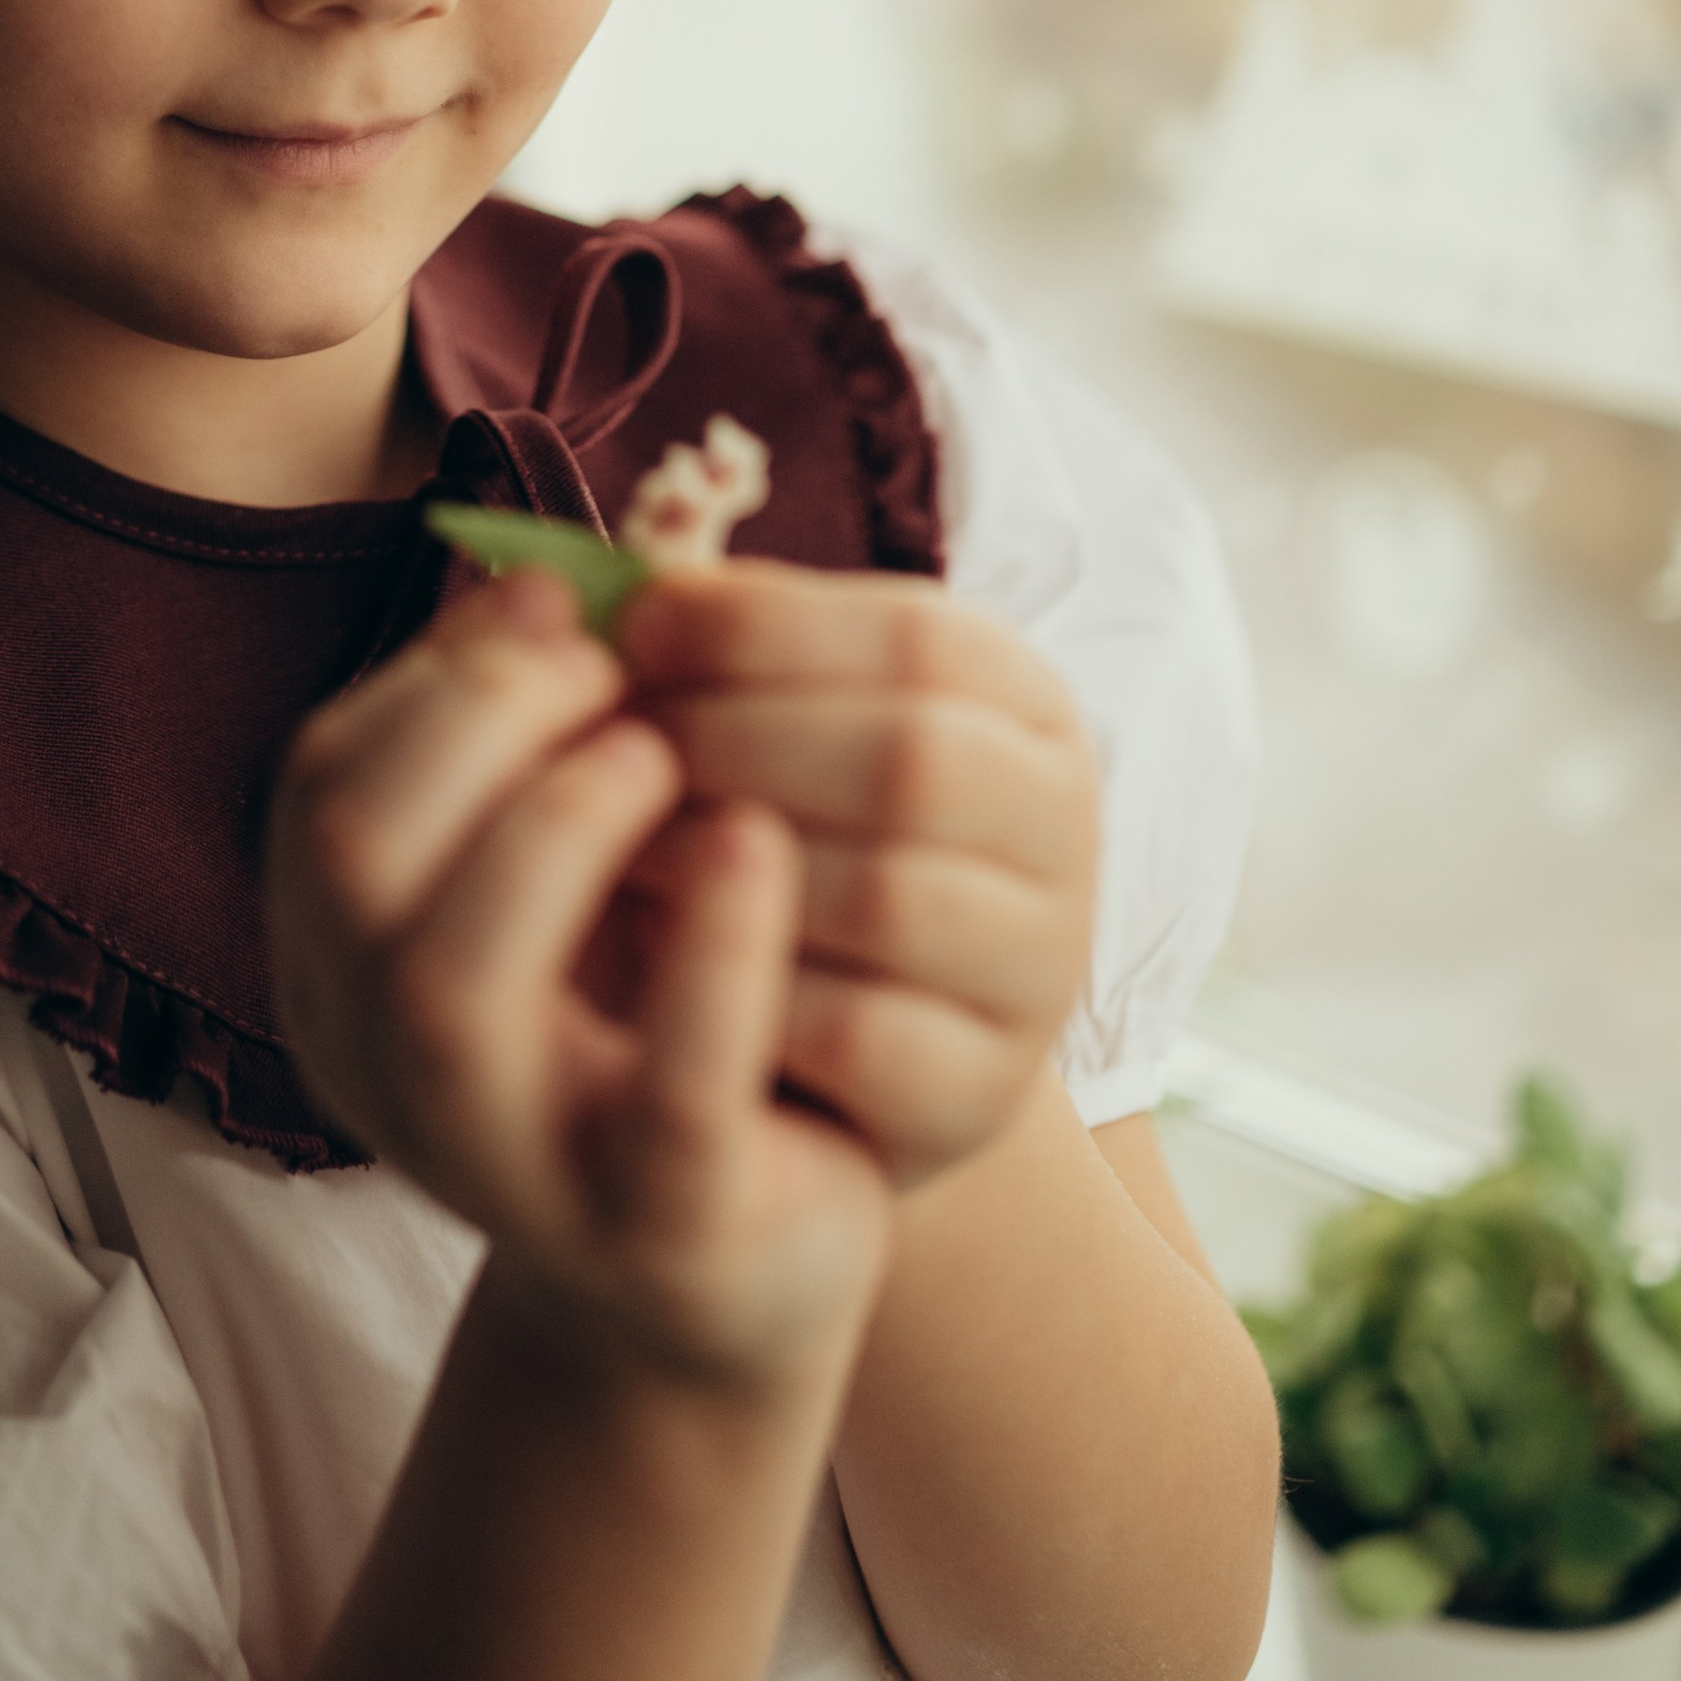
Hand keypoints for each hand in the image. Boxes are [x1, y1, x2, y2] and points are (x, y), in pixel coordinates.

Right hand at [268, 569, 892, 1393]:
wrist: (730, 1273)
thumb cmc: (641, 1024)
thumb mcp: (565, 876)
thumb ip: (538, 742)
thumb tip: (553, 575)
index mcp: (343, 968)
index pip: (321, 786)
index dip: (442, 676)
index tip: (568, 614)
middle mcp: (386, 1068)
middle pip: (352, 861)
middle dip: (482, 726)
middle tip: (621, 679)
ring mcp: (509, 1164)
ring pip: (453, 989)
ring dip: (557, 828)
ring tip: (669, 759)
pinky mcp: (657, 1230)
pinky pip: (659, 1100)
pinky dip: (708, 959)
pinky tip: (755, 850)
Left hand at [615, 565, 1099, 1195]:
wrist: (843, 1049)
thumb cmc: (788, 833)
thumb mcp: (782, 716)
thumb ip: (725, 645)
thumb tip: (622, 589)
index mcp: (1023, 702)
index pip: (920, 638)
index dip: (766, 626)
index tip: (638, 631)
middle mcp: (1063, 826)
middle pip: (911, 759)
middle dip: (737, 742)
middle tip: (617, 755)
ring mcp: (1040, 968)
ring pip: (889, 896)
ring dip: (732, 866)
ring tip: (626, 852)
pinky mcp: (985, 1091)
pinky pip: (860, 1033)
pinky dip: (750, 990)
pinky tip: (674, 963)